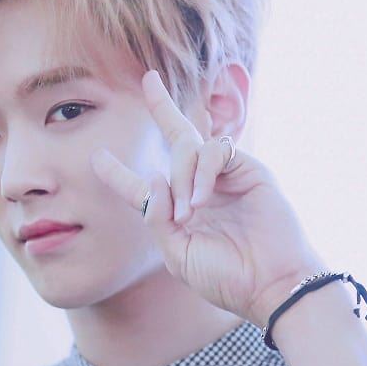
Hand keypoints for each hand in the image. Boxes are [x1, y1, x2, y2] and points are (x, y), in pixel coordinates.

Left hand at [89, 69, 326, 327]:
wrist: (270, 285)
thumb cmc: (225, 278)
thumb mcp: (177, 255)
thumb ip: (157, 218)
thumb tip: (154, 175)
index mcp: (179, 214)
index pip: (143, 187)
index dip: (118, 174)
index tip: (97, 158)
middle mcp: (201, 189)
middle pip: (178, 138)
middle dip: (162, 107)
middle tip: (149, 80)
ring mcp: (226, 178)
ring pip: (190, 147)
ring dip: (181, 177)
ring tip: (189, 212)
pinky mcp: (249, 171)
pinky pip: (215, 152)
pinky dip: (201, 173)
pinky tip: (200, 201)